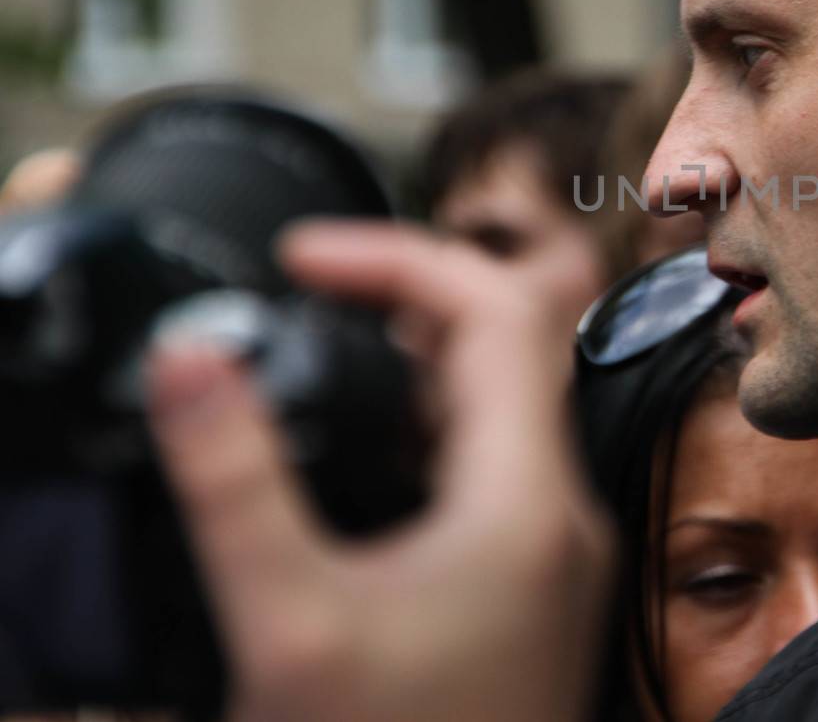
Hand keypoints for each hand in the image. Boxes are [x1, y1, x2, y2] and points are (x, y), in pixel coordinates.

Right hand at [147, 221, 613, 721]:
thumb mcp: (287, 622)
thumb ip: (236, 480)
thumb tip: (193, 355)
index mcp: (527, 499)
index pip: (496, 308)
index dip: (397, 257)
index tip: (303, 255)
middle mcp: (562, 515)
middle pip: (508, 345)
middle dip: (408, 297)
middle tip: (308, 292)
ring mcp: (555, 556)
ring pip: (503, 408)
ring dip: (419, 365)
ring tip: (323, 354)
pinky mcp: (533, 593)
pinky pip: (492, 470)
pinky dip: (428, 433)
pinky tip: (360, 461)